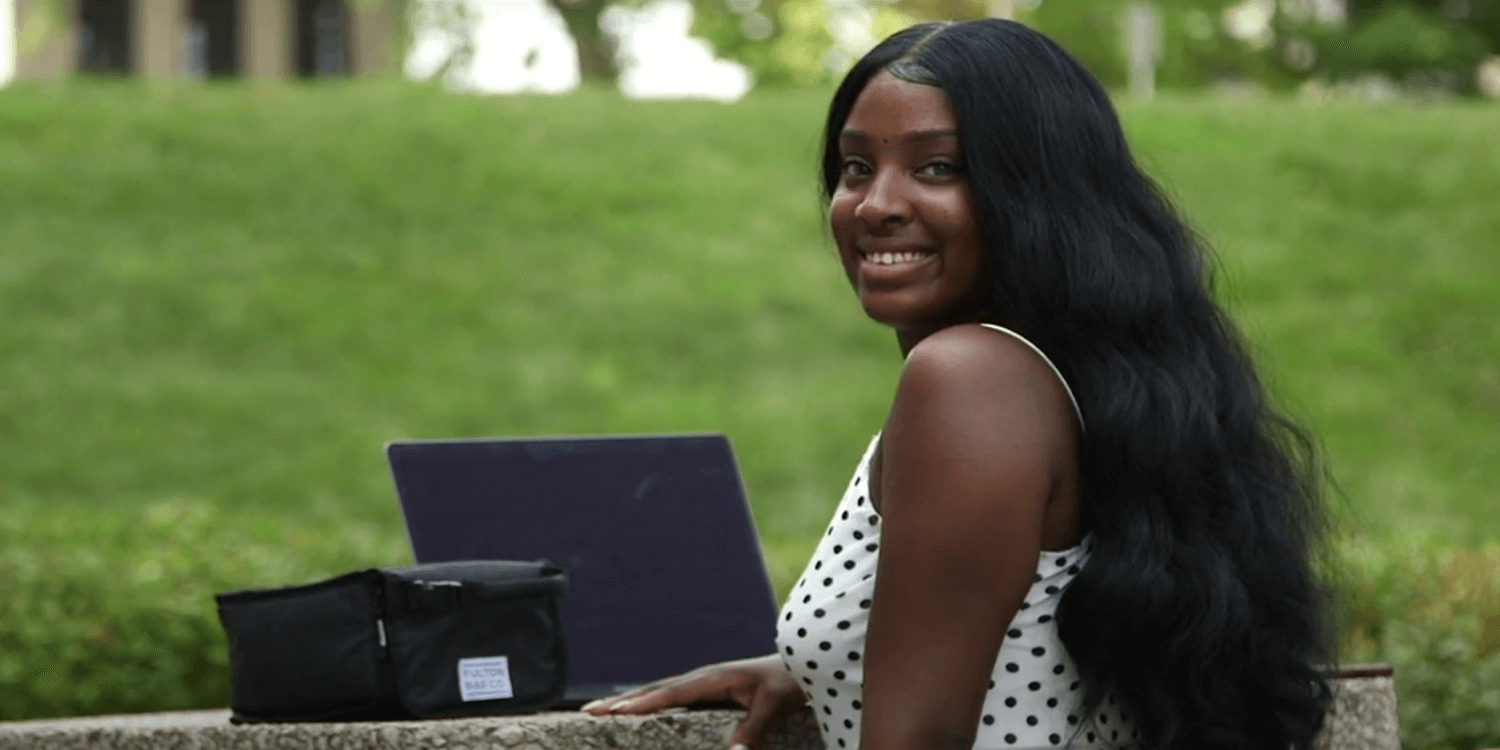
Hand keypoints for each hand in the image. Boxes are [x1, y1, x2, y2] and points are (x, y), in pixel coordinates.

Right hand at [582, 654, 805, 748]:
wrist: (796, 665)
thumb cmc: (786, 683)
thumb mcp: (773, 705)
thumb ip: (752, 729)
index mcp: (713, 678)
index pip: (672, 693)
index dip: (644, 703)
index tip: (617, 712)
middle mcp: (702, 677)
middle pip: (654, 690)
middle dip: (621, 701)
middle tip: (588, 712)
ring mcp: (701, 682)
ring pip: (657, 692)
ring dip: (627, 701)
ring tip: (598, 711)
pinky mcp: (704, 688)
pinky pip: (668, 696)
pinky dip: (645, 702)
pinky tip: (631, 711)